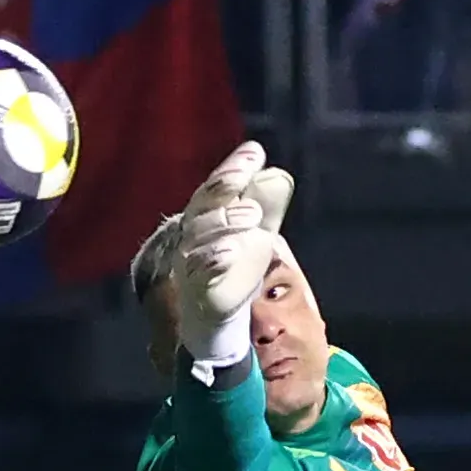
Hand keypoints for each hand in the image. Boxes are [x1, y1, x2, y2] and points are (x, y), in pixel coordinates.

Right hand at [174, 142, 290, 345]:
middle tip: (251, 178)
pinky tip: (229, 251)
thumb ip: (266, 206)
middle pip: (204, 206)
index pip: (216, 187)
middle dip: (225, 189)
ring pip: (199, 238)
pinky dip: (212, 261)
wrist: (215, 318)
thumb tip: (278, 175)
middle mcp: (193, 237)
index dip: (233, 168)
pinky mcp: (197, 293)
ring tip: (250, 214)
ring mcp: (191, 265)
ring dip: (224, 223)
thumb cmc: (233, 269)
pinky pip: (199, 275)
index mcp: (206, 217)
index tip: (254, 152)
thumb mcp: (255, 234)